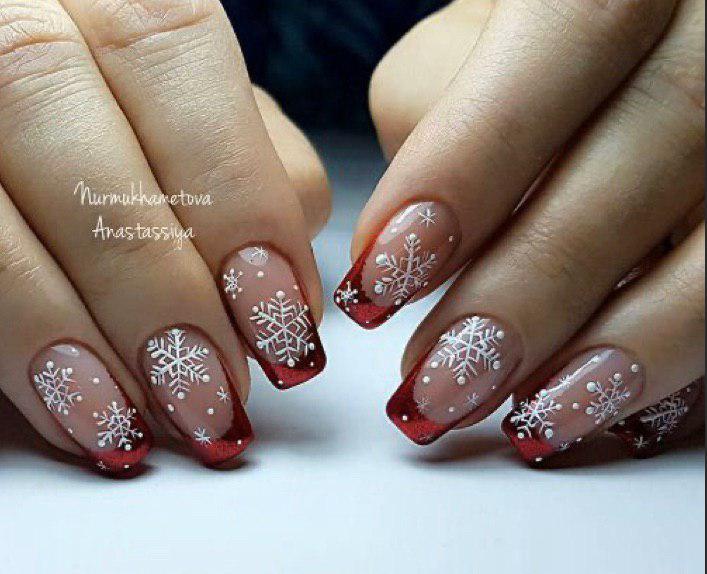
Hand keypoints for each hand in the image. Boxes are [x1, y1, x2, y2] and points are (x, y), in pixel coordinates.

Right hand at [0, 0, 329, 473]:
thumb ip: (249, 175)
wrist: (23, 119)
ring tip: (156, 420)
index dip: (239, 200)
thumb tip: (291, 296)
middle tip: (219, 391)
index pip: (180, 61)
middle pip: (88, 155)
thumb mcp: (194, 120)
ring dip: (89, 337)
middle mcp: (15, 26)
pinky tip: (80, 405)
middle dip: (165, 292)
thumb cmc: (126, 123)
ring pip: (0, 221)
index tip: (286, 319)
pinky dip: (24, 346)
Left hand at [336, 0, 704, 462]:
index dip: (472, 164)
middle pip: (657, 144)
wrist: (654, 42)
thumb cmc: (548, 54)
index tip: (380, 279)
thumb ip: (444, 109)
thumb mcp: (483, 34)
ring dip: (623, 345)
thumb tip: (410, 235)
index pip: (574, 32)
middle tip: (439, 381)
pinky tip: (604, 397)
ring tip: (527, 419)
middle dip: (533, 284)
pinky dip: (679, 357)